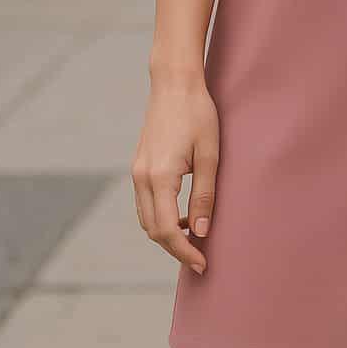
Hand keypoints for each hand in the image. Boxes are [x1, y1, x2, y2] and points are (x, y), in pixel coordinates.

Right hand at [130, 77, 219, 274]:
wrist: (174, 83)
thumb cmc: (198, 113)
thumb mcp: (210, 154)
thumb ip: (205, 194)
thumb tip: (201, 231)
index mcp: (160, 176)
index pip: (167, 230)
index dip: (184, 252)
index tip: (203, 263)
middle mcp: (142, 178)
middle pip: (153, 230)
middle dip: (175, 248)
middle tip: (200, 257)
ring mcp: (136, 172)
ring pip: (146, 219)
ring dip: (167, 234)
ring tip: (194, 237)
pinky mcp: (138, 166)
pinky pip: (145, 204)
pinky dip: (161, 217)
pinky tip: (183, 214)